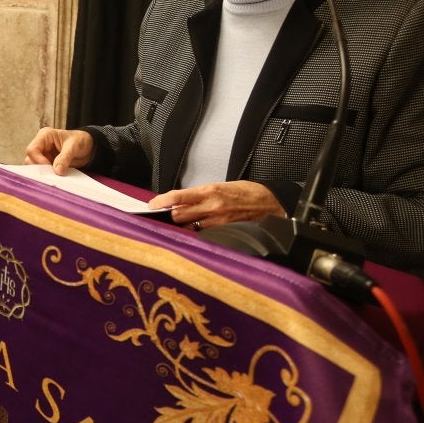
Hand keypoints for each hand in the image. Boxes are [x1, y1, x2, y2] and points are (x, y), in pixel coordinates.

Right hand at [24, 128, 93, 174]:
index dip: (38, 160)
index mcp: (45, 136)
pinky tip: (54, 178)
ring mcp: (43, 155)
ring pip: (34, 167)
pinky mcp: (48, 164)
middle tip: (51, 174)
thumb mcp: (74, 146)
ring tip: (54, 176)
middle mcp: (41, 145)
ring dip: (43, 173)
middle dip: (39, 168)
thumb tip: (57, 171)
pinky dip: (47, 176)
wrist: (89, 148)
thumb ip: (65, 157)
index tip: (49, 168)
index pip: (32, 149)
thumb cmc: (80, 141)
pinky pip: (43, 172)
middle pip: (30, 159)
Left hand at [148, 181, 284, 229]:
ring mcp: (218, 222)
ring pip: (189, 228)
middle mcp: (212, 207)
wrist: (270, 203)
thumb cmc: (246, 193)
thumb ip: (199, 196)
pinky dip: (195, 233)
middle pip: (179, 216)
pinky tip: (194, 232)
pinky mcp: (224, 232)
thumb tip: (179, 203)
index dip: (162, 202)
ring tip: (179, 224)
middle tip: (163, 216)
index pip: (178, 197)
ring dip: (181, 226)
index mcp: (209, 191)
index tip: (152, 205)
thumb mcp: (220, 187)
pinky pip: (203, 235)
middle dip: (169, 217)